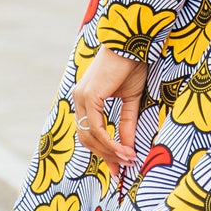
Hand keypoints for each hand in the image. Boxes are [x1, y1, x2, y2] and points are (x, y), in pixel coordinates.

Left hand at [71, 47, 147, 177]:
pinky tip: (125, 149)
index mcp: (85, 99)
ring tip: (128, 159)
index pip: (89, 132)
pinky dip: (111, 142)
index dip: (103, 151)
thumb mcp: (131, 100)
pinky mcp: (89, 97)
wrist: (132, 43)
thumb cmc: (132, 66)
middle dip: (106, 155)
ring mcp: (82, 98)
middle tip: (123, 168)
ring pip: (91, 137)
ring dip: (110, 152)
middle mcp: (79, 99)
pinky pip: (98, 128)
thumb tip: (128, 149)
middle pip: (87, 139)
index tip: (118, 167)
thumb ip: (127, 124)